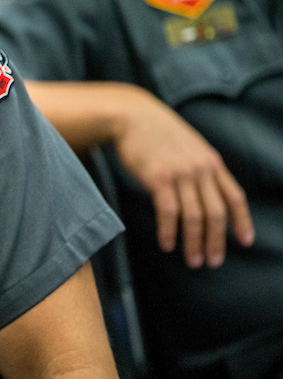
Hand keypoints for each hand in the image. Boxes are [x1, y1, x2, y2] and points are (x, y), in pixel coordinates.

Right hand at [113, 90, 252, 267]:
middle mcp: (201, 169)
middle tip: (212, 261)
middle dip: (216, 241)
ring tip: (192, 261)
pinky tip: (167, 244)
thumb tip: (206, 194)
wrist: (133, 117)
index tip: (245, 242)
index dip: (242, 222)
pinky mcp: (158, 178)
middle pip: (216, 213)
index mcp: (212, 163)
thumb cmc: (158, 133)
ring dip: (194, 243)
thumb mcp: (190, 147)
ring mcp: (181, 174)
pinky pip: (168, 212)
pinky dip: (169, 232)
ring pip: (194, 217)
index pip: (235, 197)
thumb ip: (201, 168)